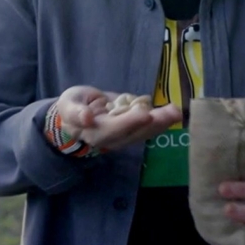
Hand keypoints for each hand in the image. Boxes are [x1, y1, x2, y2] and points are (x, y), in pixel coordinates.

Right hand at [56, 85, 181, 150]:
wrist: (76, 116)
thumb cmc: (71, 107)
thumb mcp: (68, 105)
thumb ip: (76, 112)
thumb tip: (87, 118)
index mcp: (93, 132)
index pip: (112, 129)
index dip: (129, 122)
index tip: (145, 113)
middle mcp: (111, 138)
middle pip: (133, 133)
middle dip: (154, 123)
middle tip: (172, 111)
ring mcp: (122, 137)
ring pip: (143, 133)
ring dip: (162, 123)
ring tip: (177, 111)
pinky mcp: (130, 132)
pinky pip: (146, 129)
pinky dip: (161, 122)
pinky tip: (173, 113)